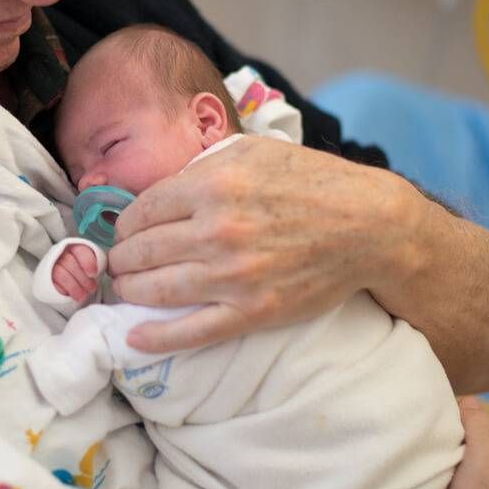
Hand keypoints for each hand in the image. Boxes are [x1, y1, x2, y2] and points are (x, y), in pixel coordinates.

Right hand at [51, 243, 99, 302]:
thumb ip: (97, 263)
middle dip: (82, 278)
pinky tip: (69, 295)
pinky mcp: (45, 278)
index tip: (93, 273)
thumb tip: (107, 268)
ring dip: (74, 286)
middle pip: (69, 262)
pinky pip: (52, 283)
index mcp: (74, 247)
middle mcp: (61, 254)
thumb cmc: (82, 273)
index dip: (87, 261)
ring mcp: (51, 265)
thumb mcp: (90, 266)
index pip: (79, 250)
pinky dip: (63, 290)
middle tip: (91, 288)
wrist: (66, 284)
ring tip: (82, 296)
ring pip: (61, 273)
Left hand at [108, 136, 425, 350]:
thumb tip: (161, 189)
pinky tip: (134, 336)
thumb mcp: (253, 151)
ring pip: (156, 289)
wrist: (369, 226)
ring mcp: (233, 275)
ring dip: (129, 291)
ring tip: (125, 289)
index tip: (124, 232)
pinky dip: (155, 337)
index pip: (142, 210)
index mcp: (212, 185)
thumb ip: (204, 166)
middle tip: (119, 262)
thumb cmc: (313, 182)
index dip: (125, 224)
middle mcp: (216, 230)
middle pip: (141, 251)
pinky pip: (190, 331)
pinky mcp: (251, 312)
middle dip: (122, 258)